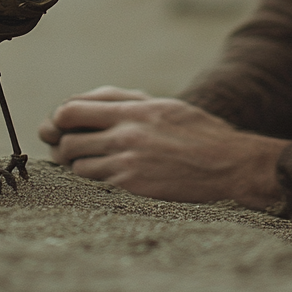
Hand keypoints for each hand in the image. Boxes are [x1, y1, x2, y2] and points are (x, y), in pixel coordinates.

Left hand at [38, 86, 289, 208]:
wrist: (230, 164)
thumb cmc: (197, 131)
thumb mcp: (161, 104)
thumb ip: (122, 101)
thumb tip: (83, 102)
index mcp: (132, 111)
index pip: (71, 111)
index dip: (61, 118)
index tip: (66, 124)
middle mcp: (125, 136)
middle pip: (68, 142)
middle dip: (64, 145)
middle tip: (73, 148)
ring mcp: (128, 165)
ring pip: (78, 167)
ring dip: (79, 166)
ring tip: (94, 163)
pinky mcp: (134, 190)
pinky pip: (96, 186)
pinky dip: (94, 183)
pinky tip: (108, 178)